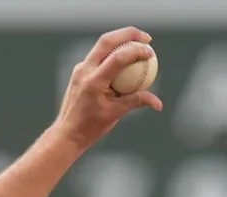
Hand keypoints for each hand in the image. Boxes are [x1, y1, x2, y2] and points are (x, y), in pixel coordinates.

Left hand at [52, 27, 164, 151]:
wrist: (67, 133)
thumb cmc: (91, 126)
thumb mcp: (115, 114)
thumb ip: (136, 102)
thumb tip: (158, 103)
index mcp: (93, 82)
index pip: (117, 58)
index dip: (136, 51)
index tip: (150, 53)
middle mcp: (84, 71)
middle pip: (107, 40)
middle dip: (129, 33)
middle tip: (147, 38)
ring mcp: (80, 69)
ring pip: (101, 45)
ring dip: (121, 39)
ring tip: (139, 42)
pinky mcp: (80, 70)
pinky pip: (98, 55)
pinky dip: (113, 52)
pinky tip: (126, 56)